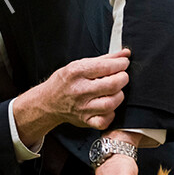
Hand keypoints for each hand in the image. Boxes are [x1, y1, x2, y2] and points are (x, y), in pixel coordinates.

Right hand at [13, 49, 130, 146]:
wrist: (48, 102)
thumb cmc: (65, 81)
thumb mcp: (79, 65)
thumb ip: (104, 59)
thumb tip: (124, 54)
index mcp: (76, 72)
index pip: (106, 66)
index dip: (121, 63)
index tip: (124, 63)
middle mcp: (79, 90)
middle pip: (112, 85)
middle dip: (123, 78)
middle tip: (122, 76)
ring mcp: (82, 107)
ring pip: (111, 103)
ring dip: (119, 95)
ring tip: (115, 90)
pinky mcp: (85, 121)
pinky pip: (104, 121)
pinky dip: (110, 114)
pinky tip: (108, 106)